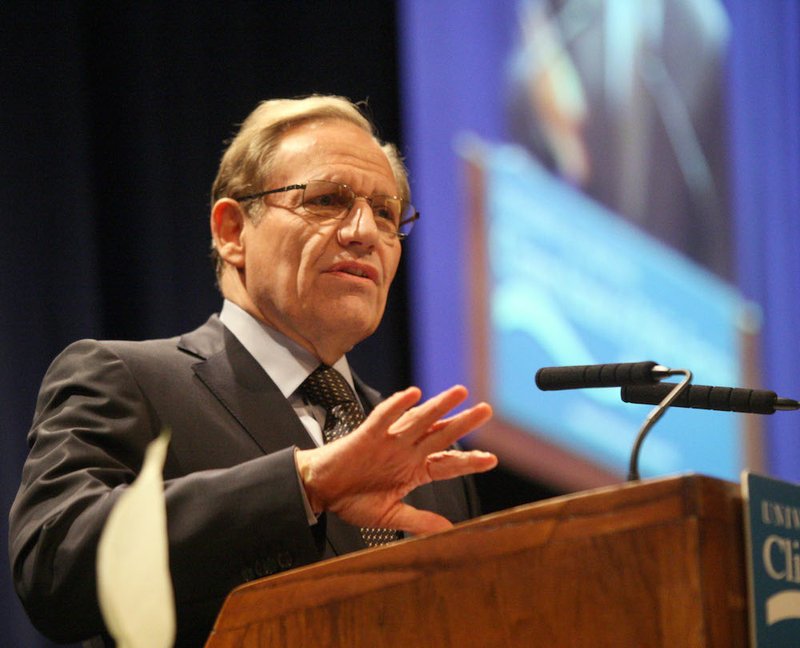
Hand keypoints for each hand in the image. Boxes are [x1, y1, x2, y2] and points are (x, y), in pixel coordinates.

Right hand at [295, 385, 495, 535]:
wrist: (320, 490)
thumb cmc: (352, 500)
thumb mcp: (390, 516)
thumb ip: (419, 521)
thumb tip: (449, 531)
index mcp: (413, 470)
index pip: (447, 463)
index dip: (469, 461)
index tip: (491, 460)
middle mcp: (406, 451)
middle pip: (441, 435)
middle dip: (464, 423)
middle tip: (486, 410)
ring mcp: (389, 441)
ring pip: (419, 420)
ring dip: (438, 406)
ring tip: (459, 393)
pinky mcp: (367, 434)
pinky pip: (384, 417)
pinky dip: (397, 405)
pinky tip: (413, 394)